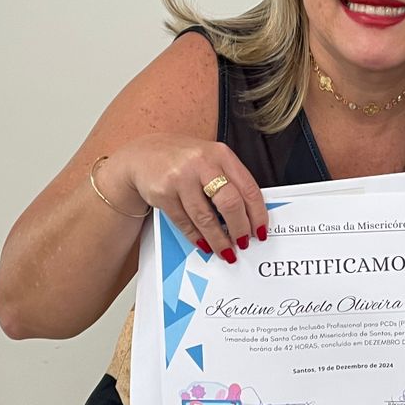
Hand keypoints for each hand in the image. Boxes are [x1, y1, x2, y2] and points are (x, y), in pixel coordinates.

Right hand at [109, 135, 267, 261]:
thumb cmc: (183, 160)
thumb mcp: (211, 160)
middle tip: (243, 243)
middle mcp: (202, 163)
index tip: (261, 231)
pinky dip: (196, 236)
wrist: (143, 154)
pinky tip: (204, 243)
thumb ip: (230, 181)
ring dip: (218, 239)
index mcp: (221, 154)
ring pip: (205, 217)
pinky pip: (184, 222)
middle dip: (240, 229)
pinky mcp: (163, 192)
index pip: (248, 188)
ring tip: (225, 250)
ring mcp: (180, 178)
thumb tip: (250, 216)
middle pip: (230, 203)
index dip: (257, 214)